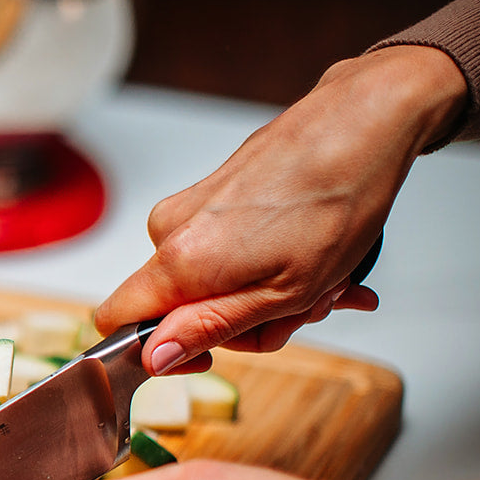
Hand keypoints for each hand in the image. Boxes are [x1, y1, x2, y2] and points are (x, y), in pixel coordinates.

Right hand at [95, 45, 468, 374]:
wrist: (362, 123)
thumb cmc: (337, 204)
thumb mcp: (283, 293)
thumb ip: (208, 328)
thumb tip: (152, 357)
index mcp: (180, 262)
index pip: (117, 322)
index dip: (157, 352)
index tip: (210, 355)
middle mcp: (170, 230)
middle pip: (178, 307)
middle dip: (241, 321)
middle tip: (304, 309)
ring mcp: (189, 206)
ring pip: (209, 280)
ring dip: (267, 292)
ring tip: (324, 279)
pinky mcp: (212, 191)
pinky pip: (224, 249)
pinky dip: (268, 262)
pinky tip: (316, 257)